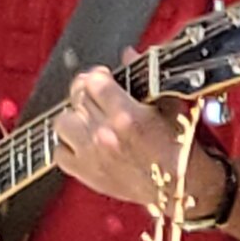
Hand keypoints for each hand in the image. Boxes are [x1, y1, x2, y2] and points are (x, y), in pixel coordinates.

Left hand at [52, 66, 192, 216]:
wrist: (180, 186)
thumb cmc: (179, 147)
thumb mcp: (169, 105)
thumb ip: (146, 77)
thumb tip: (128, 53)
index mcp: (126, 115)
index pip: (93, 81)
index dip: (97, 76)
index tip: (103, 78)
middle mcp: (105, 134)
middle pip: (77, 98)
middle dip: (86, 92)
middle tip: (96, 96)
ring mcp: (91, 155)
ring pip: (62, 122)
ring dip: (74, 118)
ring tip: (87, 120)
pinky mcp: (85, 174)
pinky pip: (59, 153)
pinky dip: (67, 146)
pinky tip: (82, 144)